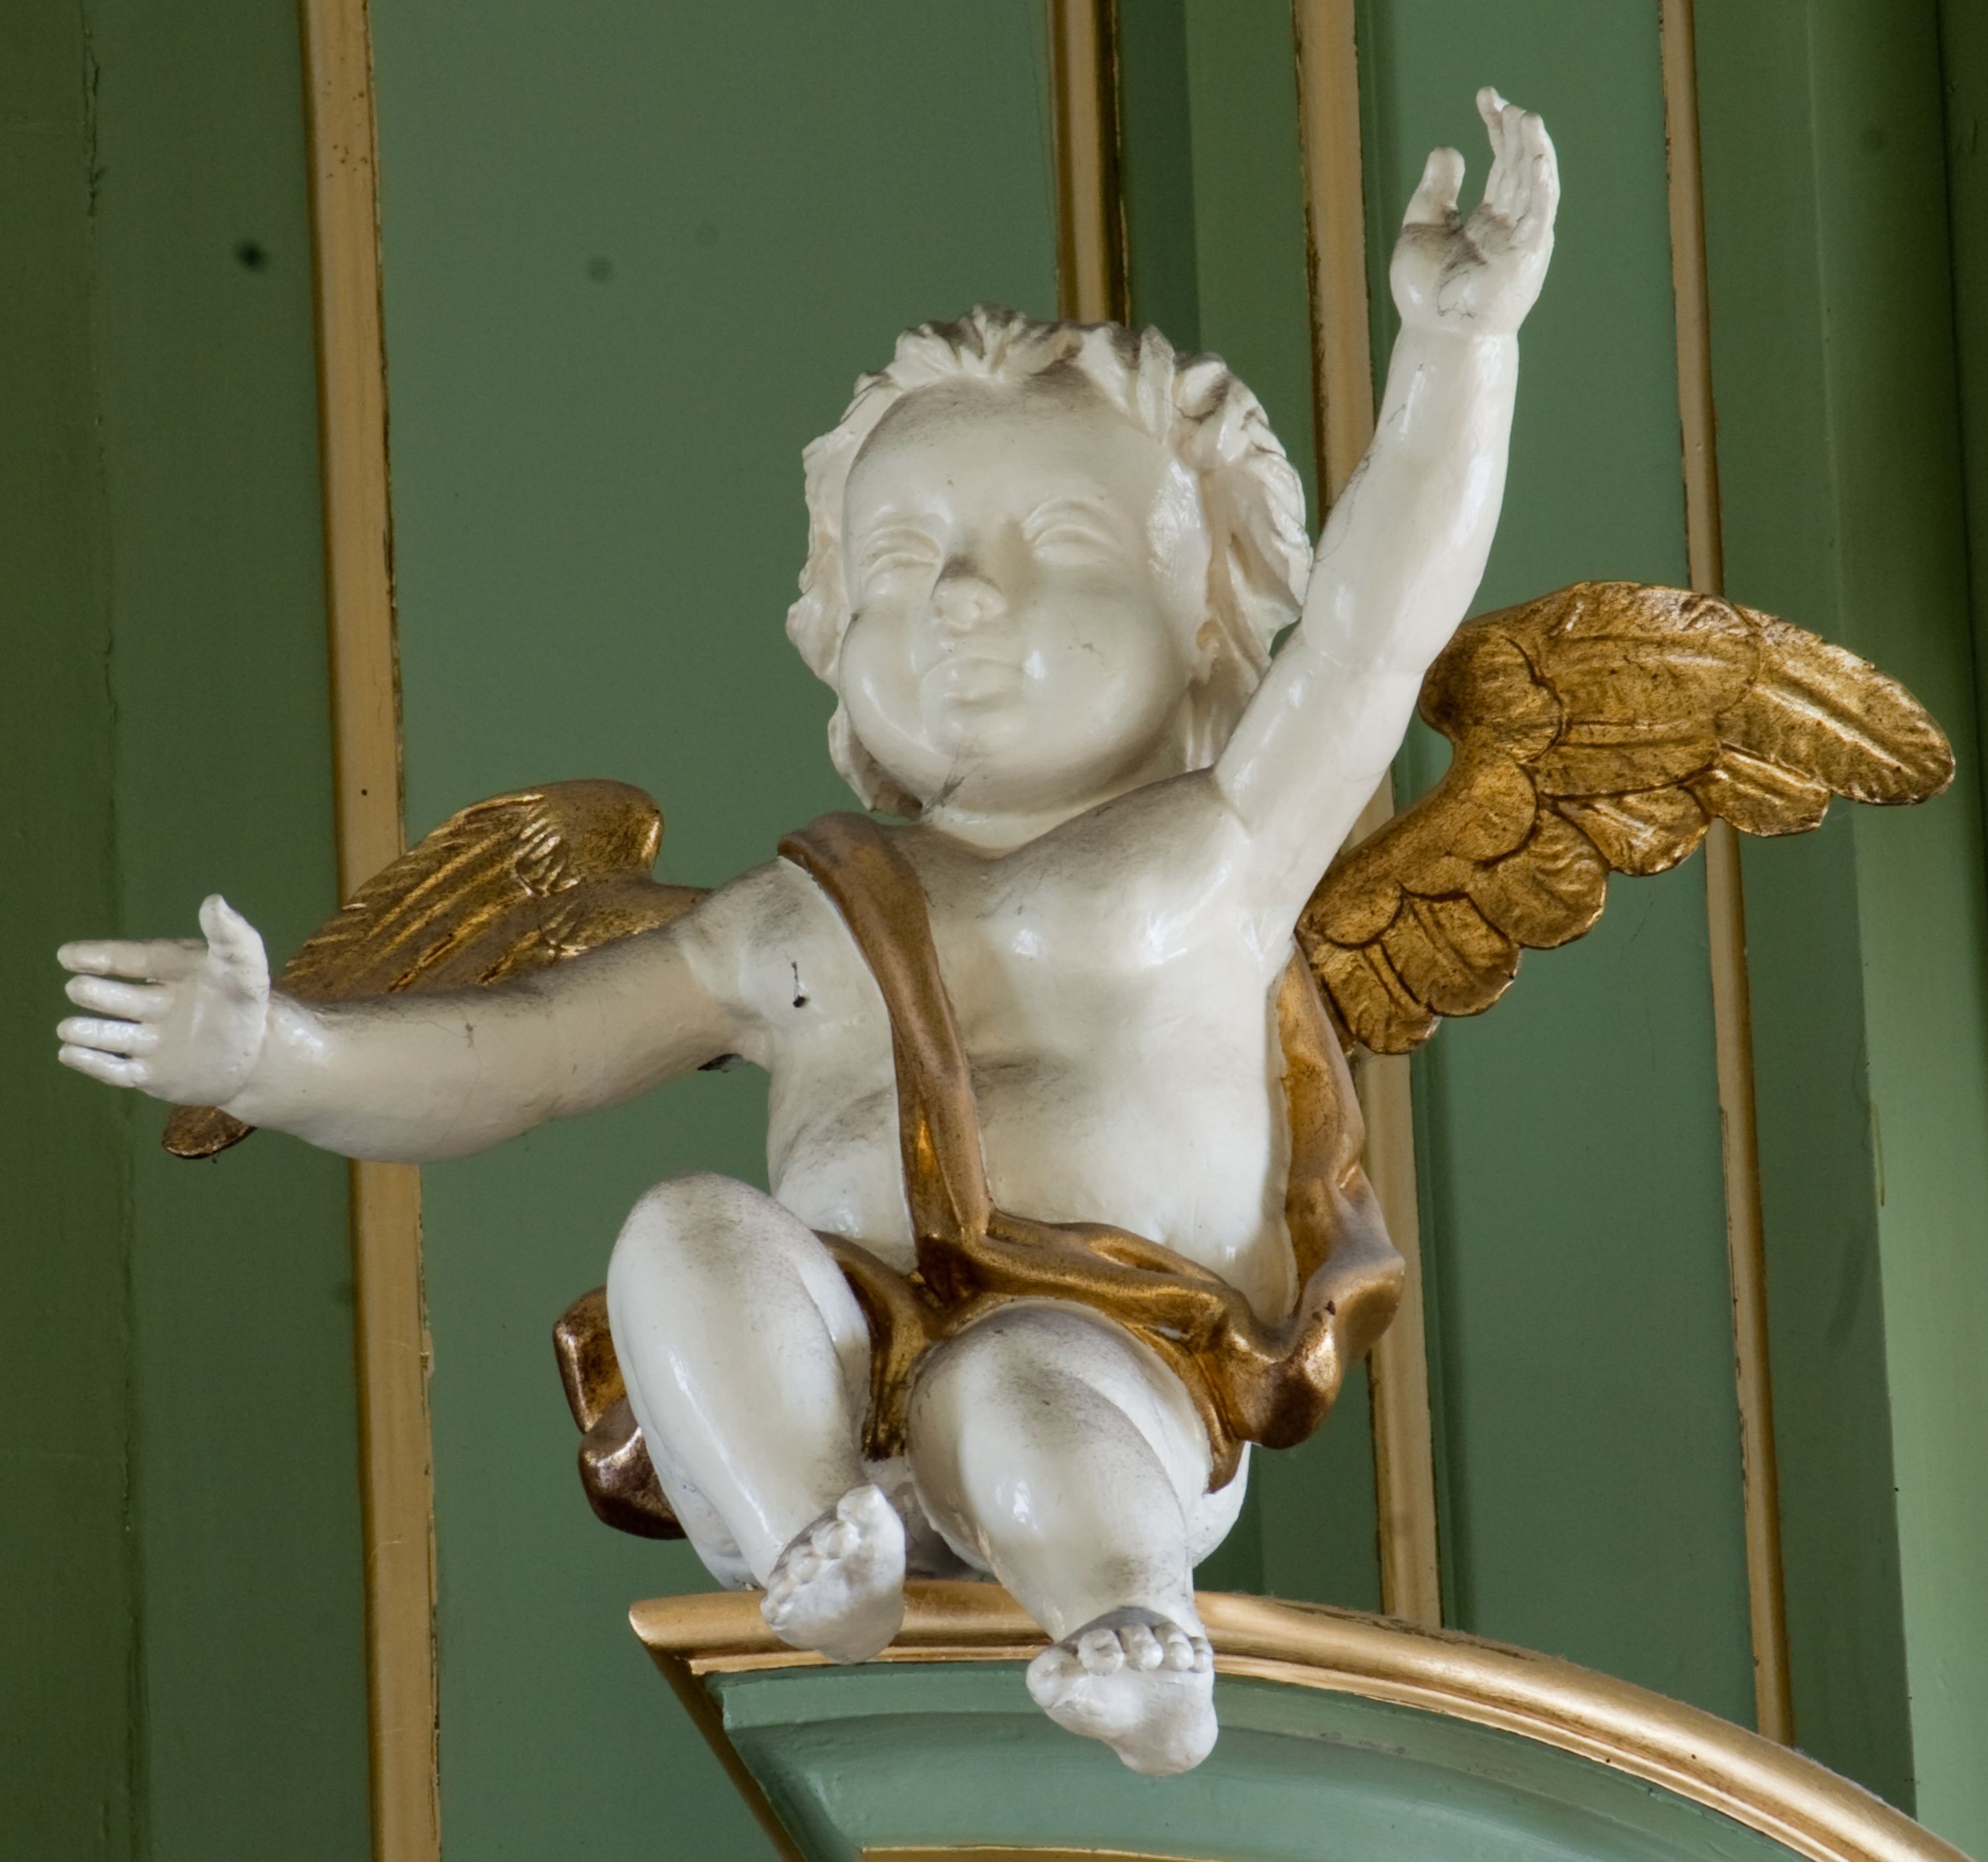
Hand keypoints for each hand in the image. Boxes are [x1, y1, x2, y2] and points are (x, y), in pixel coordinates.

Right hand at [58, 895, 271, 1105]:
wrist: (259, 1056)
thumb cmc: (245, 1004)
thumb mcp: (246, 969)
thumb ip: (234, 938)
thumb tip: (214, 902)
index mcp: (169, 972)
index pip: (130, 960)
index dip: (99, 956)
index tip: (67, 955)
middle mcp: (151, 1005)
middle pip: (112, 997)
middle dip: (94, 992)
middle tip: (81, 988)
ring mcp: (147, 1041)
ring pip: (106, 1034)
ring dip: (85, 1030)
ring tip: (69, 1027)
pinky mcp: (149, 1074)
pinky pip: (114, 1071)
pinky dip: (92, 1062)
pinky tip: (70, 1052)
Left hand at [1391, 88, 1557, 336]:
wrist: (1435, 336)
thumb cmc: (1426, 295)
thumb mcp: (1421, 229)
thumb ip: (1435, 190)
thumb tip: (1447, 147)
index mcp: (1488, 222)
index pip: (1501, 164)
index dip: (1496, 129)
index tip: (1486, 98)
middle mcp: (1511, 226)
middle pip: (1519, 167)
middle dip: (1513, 132)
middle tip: (1503, 101)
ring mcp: (1522, 239)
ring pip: (1534, 183)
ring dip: (1532, 149)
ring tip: (1525, 116)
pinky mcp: (1528, 254)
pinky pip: (1540, 212)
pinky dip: (1541, 182)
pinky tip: (1536, 154)